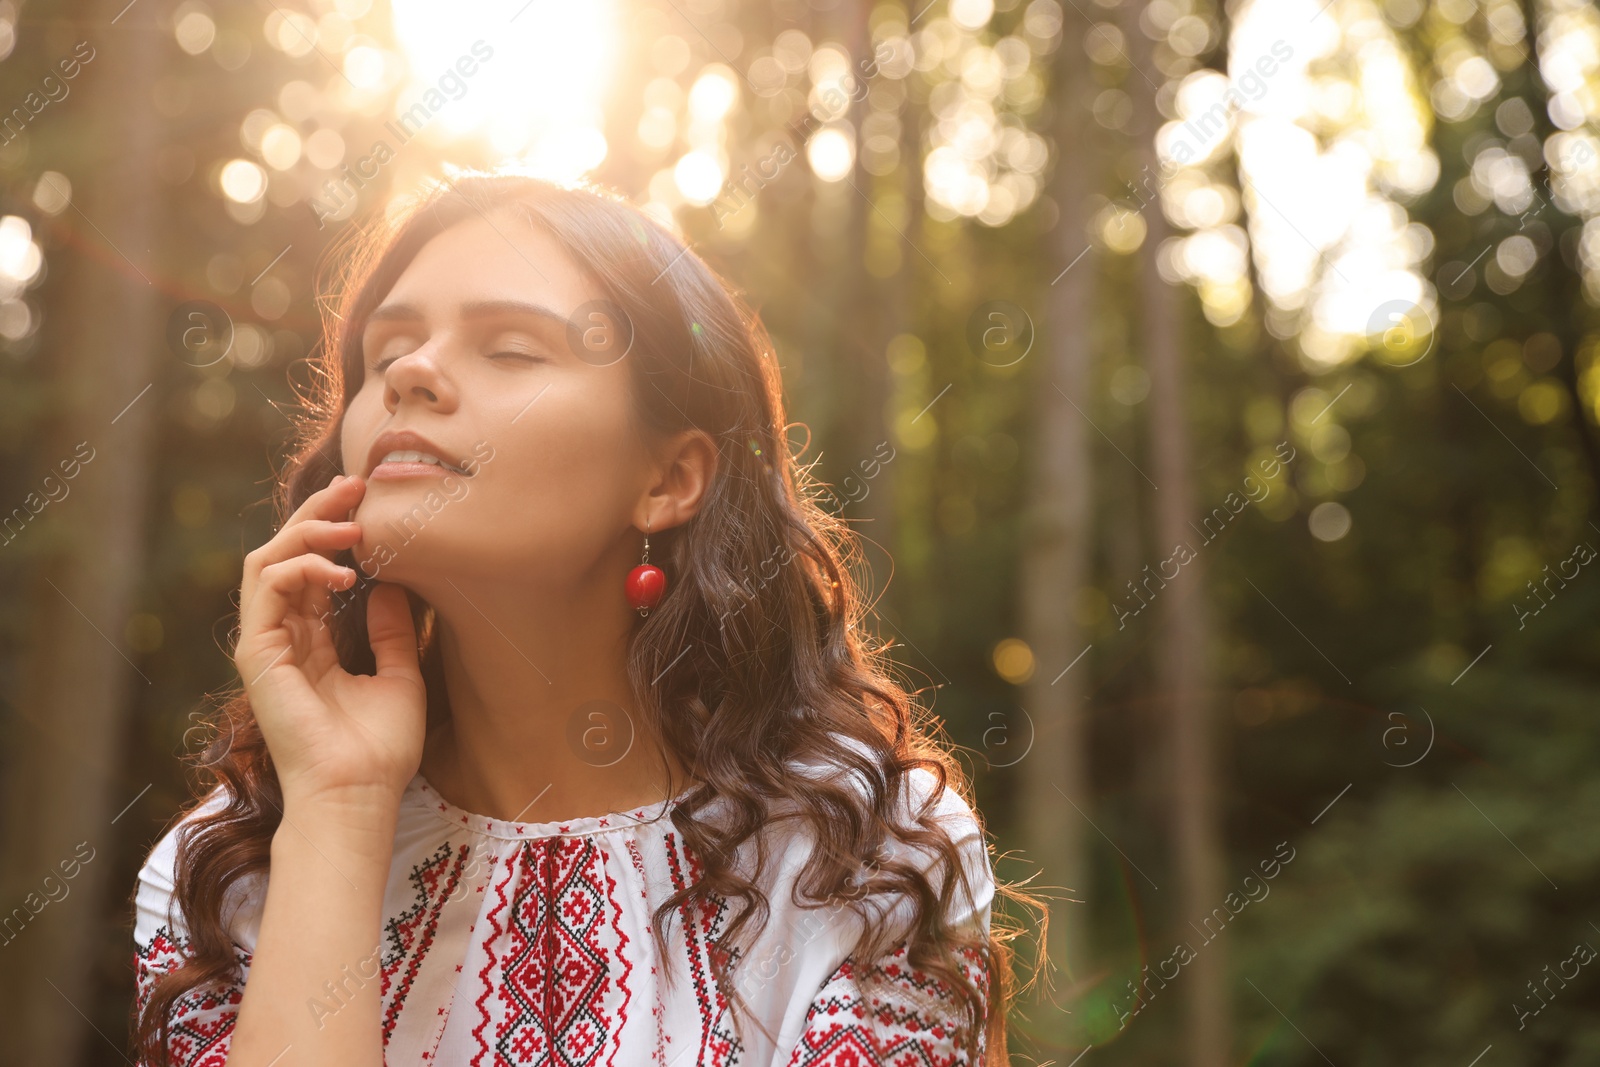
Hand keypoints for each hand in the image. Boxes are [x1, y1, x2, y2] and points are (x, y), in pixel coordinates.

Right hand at [233, 474, 426, 813]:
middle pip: (285, 556)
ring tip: (352, 524)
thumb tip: (392, 587)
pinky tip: (343, 571)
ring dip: (308, 531)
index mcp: (311, 645)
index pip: (313, 572)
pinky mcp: (256, 654)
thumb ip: (393, 632)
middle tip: (356, 486)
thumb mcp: (400, 676)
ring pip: (267, 561)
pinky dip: (301, 566)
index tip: (372, 502)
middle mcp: (283, 640)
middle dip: (318, 515)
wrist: (359, 794)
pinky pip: (266, 587)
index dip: (337, 533)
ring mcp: (265, 646)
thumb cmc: (380, 750)